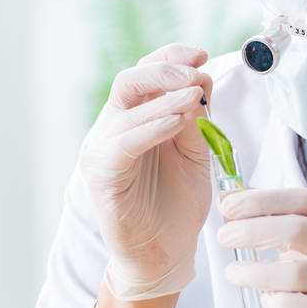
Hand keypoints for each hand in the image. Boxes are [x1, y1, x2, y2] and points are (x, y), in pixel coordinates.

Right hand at [80, 44, 212, 299]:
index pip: (147, 71)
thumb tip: (202, 78)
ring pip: (125, 106)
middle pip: (131, 79)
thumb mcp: (196, 153)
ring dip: (164, 97)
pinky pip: (122, 143)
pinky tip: (175, 122)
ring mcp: (105, 148)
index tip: (202, 55)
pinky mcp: (103, 174)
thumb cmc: (178, 203)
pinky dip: (150, 128)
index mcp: (138, 117)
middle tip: (196, 76)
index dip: (172, 56)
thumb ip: (196, 119)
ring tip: (194, 98)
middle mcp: (115, 126)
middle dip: (166, 70)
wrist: (167, 252)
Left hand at [217, 188, 306, 307]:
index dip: (261, 200)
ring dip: (256, 272)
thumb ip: (273, 221)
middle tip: (225, 237)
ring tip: (234, 273)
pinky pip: (303, 307)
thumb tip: (226, 201)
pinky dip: (277, 302)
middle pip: (297, 230)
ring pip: (296, 273)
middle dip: (253, 231)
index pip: (300, 199)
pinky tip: (267, 299)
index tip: (229, 206)